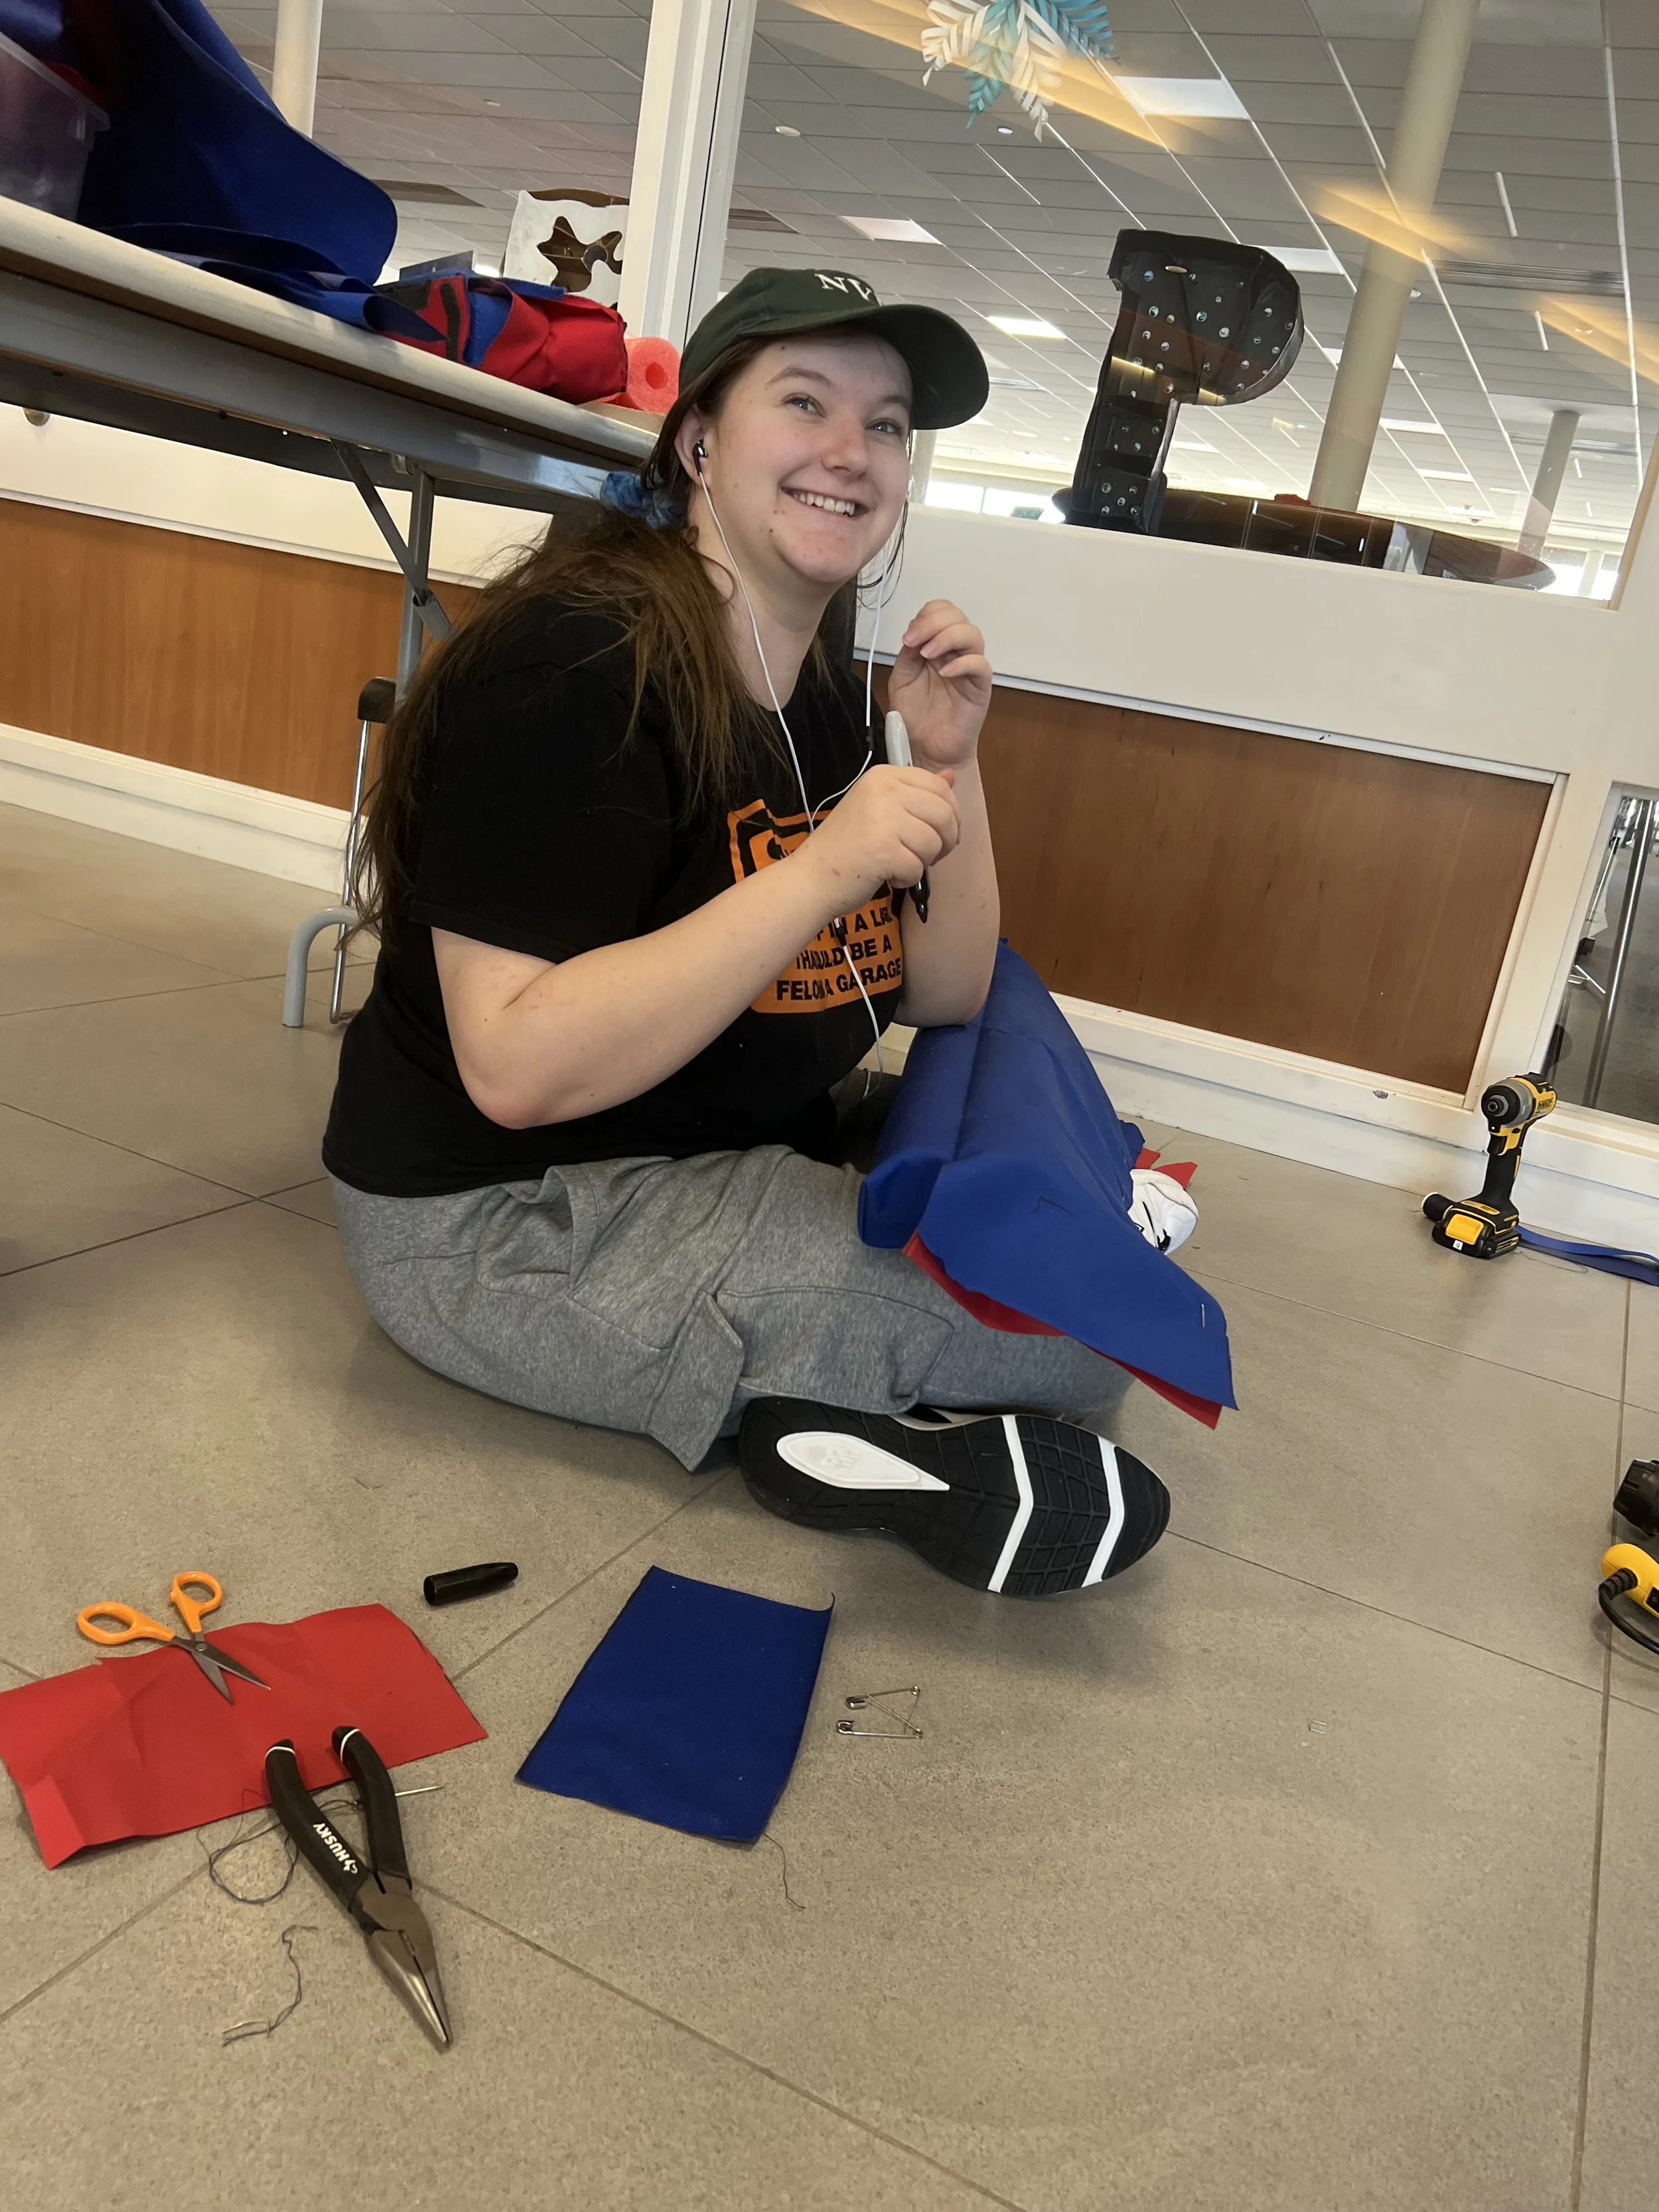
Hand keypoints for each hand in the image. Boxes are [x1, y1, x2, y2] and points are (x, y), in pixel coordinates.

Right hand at [792, 764, 959, 919]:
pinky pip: (918, 868)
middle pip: (944, 815)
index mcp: (883, 776)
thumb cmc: (847, 846)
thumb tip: (951, 776)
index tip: (939, 834)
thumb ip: (916, 793)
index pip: (939, 787)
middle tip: (926, 856)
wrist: (811, 877)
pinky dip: (907, 879)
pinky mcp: (882, 850)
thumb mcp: (881, 808)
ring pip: (934, 843)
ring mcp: (882, 819)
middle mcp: (883, 790)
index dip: (950, 815)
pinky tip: (887, 876)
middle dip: (944, 842)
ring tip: (898, 864)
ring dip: (922, 862)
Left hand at [885, 599, 992, 770]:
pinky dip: (962, 663)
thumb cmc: (917, 716)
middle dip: (933, 623)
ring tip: (928, 655)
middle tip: (915, 641)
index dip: (925, 616)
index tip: (908, 637)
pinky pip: (980, 665)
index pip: (941, 611)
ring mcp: (969, 668)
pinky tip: (944, 673)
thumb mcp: (901, 679)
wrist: (927, 748)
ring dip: (947, 637)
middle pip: (957, 616)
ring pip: (972, 634)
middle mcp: (956, 652)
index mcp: (937, 645)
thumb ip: (907, 655)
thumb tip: (913, 634)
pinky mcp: (980, 687)